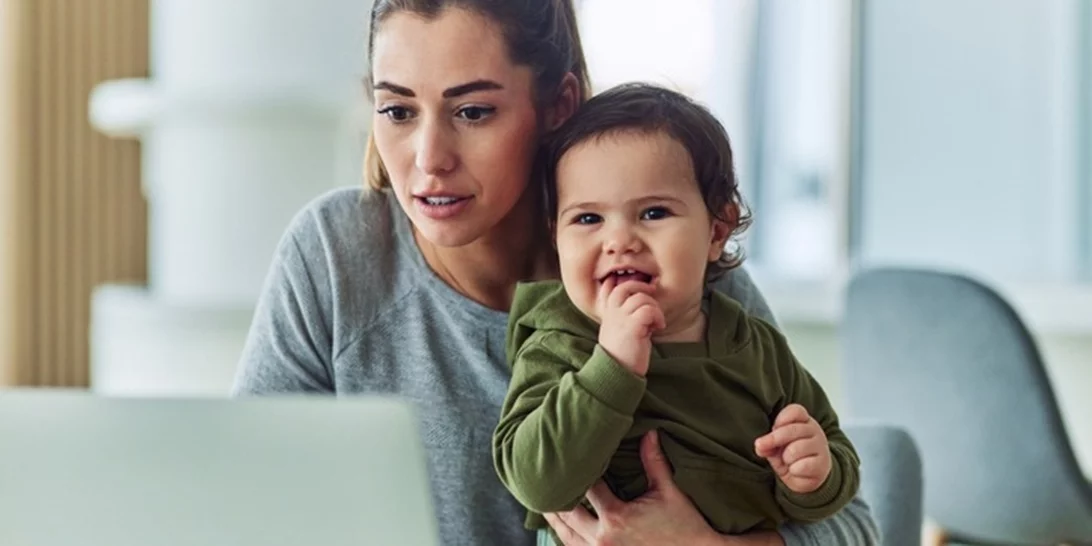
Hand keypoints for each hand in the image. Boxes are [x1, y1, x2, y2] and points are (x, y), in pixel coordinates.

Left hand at [544, 430, 721, 545]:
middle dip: (556, 493)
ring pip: (565, 534)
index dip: (577, 469)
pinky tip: (561, 523)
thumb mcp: (668, 491)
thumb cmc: (684, 526)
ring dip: (554, 517)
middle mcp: (602, 538)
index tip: (570, 453)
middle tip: (544, 473)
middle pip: (566, 511)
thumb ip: (653, 461)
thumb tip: (649, 432)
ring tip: (542, 498)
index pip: (586, 486)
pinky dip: (566, 535)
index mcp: (616, 517)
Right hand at [595, 277, 664, 375]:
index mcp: (607, 313)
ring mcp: (620, 318)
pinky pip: (649, 310)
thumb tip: (645, 300)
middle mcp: (611, 313)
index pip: (608, 286)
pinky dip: (658, 317)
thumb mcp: (619, 329)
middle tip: (653, 295)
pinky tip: (658, 327)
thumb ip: (625, 314)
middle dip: (642, 288)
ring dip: (655, 308)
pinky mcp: (632, 326)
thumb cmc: (624, 353)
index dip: (623, 281)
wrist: (619, 372)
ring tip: (656, 322)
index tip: (638, 289)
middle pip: (626, 286)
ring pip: (642, 298)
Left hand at [754, 404, 831, 493]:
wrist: (807, 480)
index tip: (774, 429)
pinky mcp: (822, 464)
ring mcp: (820, 447)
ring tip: (789, 462)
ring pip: (795, 449)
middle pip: (792, 429)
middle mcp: (815, 431)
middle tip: (763, 447)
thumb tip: (760, 445)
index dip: (781, 419)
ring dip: (786, 458)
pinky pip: (803, 465)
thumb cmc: (791, 458)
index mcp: (804, 422)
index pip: (796, 411)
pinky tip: (797, 470)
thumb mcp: (775, 449)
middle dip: (774, 439)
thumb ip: (767, 445)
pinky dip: (794, 470)